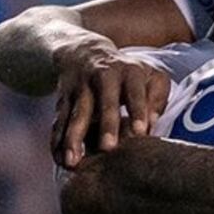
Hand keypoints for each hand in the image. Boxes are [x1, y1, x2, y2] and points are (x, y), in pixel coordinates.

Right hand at [51, 39, 169, 168]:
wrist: (85, 52)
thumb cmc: (128, 73)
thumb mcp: (149, 76)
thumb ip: (156, 99)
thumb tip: (153, 125)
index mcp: (129, 72)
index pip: (135, 92)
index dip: (138, 110)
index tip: (142, 132)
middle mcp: (103, 78)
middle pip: (104, 102)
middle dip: (106, 125)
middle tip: (108, 147)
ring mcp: (80, 88)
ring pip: (76, 114)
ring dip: (73, 138)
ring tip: (73, 161)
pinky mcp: (63, 100)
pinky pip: (59, 122)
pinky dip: (57, 140)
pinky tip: (59, 159)